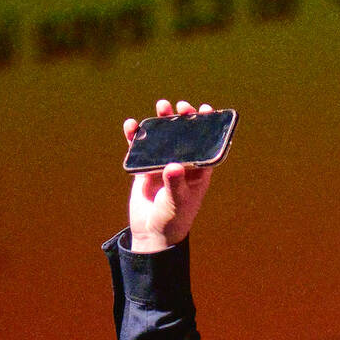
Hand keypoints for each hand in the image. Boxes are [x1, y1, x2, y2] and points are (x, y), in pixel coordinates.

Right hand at [125, 98, 216, 251]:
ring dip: (161, 122)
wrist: (152, 234)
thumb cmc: (173, 220)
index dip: (207, 126)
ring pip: (163, 138)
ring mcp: (163, 164)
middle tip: (180, 107)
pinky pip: (141, 148)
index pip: (205, 144)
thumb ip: (175, 185)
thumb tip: (172, 166)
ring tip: (161, 105)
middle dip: (182, 119)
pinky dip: (136, 136)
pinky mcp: (145, 168)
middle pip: (184, 136)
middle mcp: (182, 164)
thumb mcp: (177, 203)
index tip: (204, 109)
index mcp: (199, 171)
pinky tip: (132, 125)